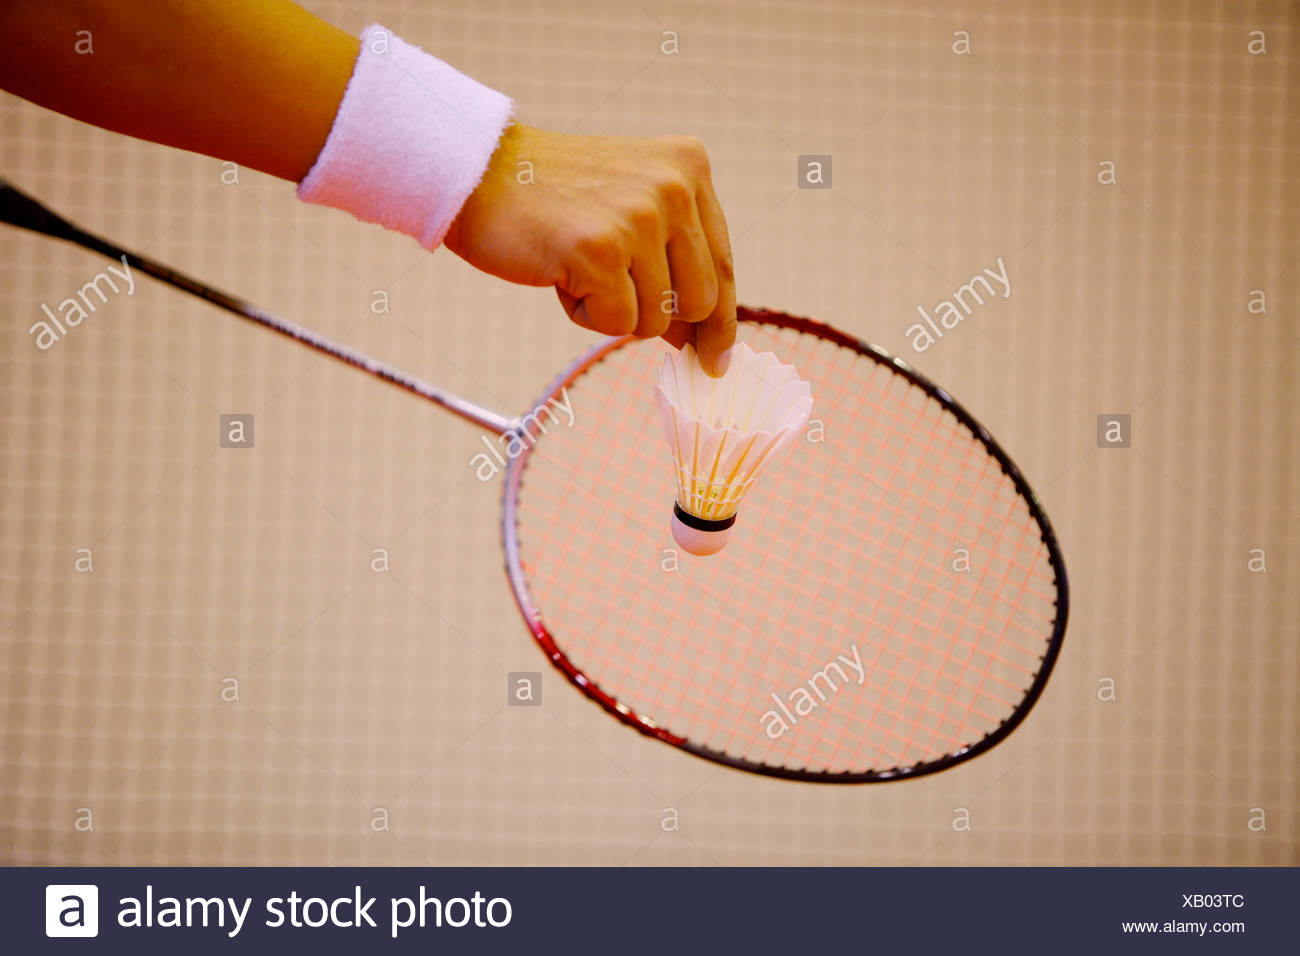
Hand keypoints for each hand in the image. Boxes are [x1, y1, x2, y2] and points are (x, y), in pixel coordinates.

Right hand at [443, 123, 735, 375]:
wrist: (477, 173)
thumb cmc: (553, 200)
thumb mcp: (629, 209)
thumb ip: (671, 261)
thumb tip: (697, 340)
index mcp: (690, 169)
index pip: (723, 264)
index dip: (721, 321)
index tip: (715, 358)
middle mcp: (673, 188)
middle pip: (700, 301)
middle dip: (657, 316)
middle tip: (610, 291)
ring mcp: (638, 218)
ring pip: (656, 319)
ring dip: (612, 310)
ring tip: (577, 266)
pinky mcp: (601, 251)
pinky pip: (617, 325)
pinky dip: (586, 315)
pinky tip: (561, 274)